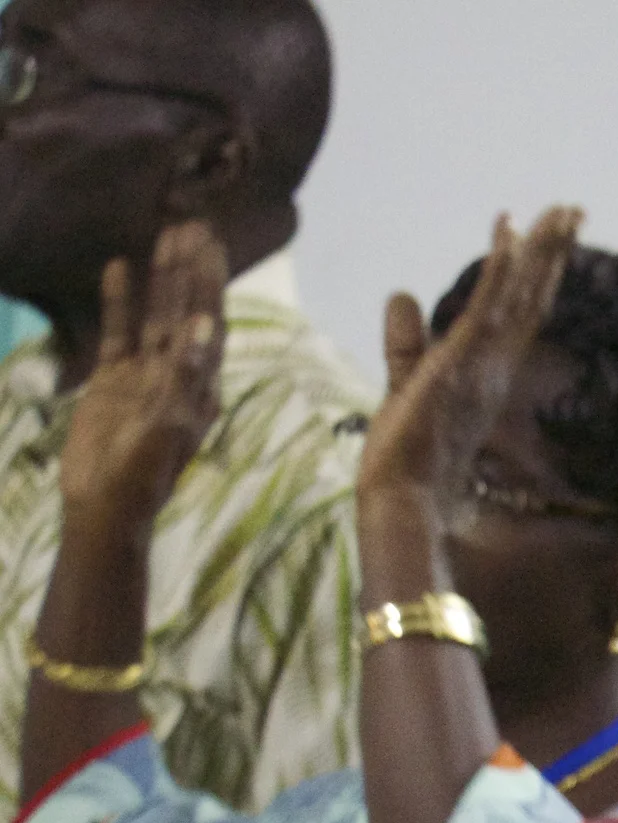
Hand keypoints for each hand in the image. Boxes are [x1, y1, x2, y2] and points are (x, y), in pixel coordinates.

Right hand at [59, 222, 225, 532]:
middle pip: (187, 310)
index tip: (213, 244)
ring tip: (165, 233)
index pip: (211, 322)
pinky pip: (118, 332)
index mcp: (202, 385)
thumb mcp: (168, 426)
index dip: (211, 283)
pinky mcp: (113, 380)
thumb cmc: (144, 474)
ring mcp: (145, 374)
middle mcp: (180, 374)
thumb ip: (184, 376)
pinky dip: (120, 302)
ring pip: (155, 315)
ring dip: (161, 278)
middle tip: (194, 224)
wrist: (105, 505)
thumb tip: (206, 328)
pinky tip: (119, 267)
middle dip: (191, 269)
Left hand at [358, 206, 582, 519]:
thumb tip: (400, 293)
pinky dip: (503, 271)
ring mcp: (483, 362)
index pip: (514, 310)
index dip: (530, 271)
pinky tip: (512, 236)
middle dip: (551, 252)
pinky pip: (489, 308)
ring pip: (519, 297)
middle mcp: (494, 363)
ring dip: (540, 251)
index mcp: (486, 370)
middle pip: (530, 297)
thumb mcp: (406, 382)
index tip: (537, 231)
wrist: (404, 497)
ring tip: (560, 209)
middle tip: (571, 209)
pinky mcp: (463, 362)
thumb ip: (405, 341)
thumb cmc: (407, 457)